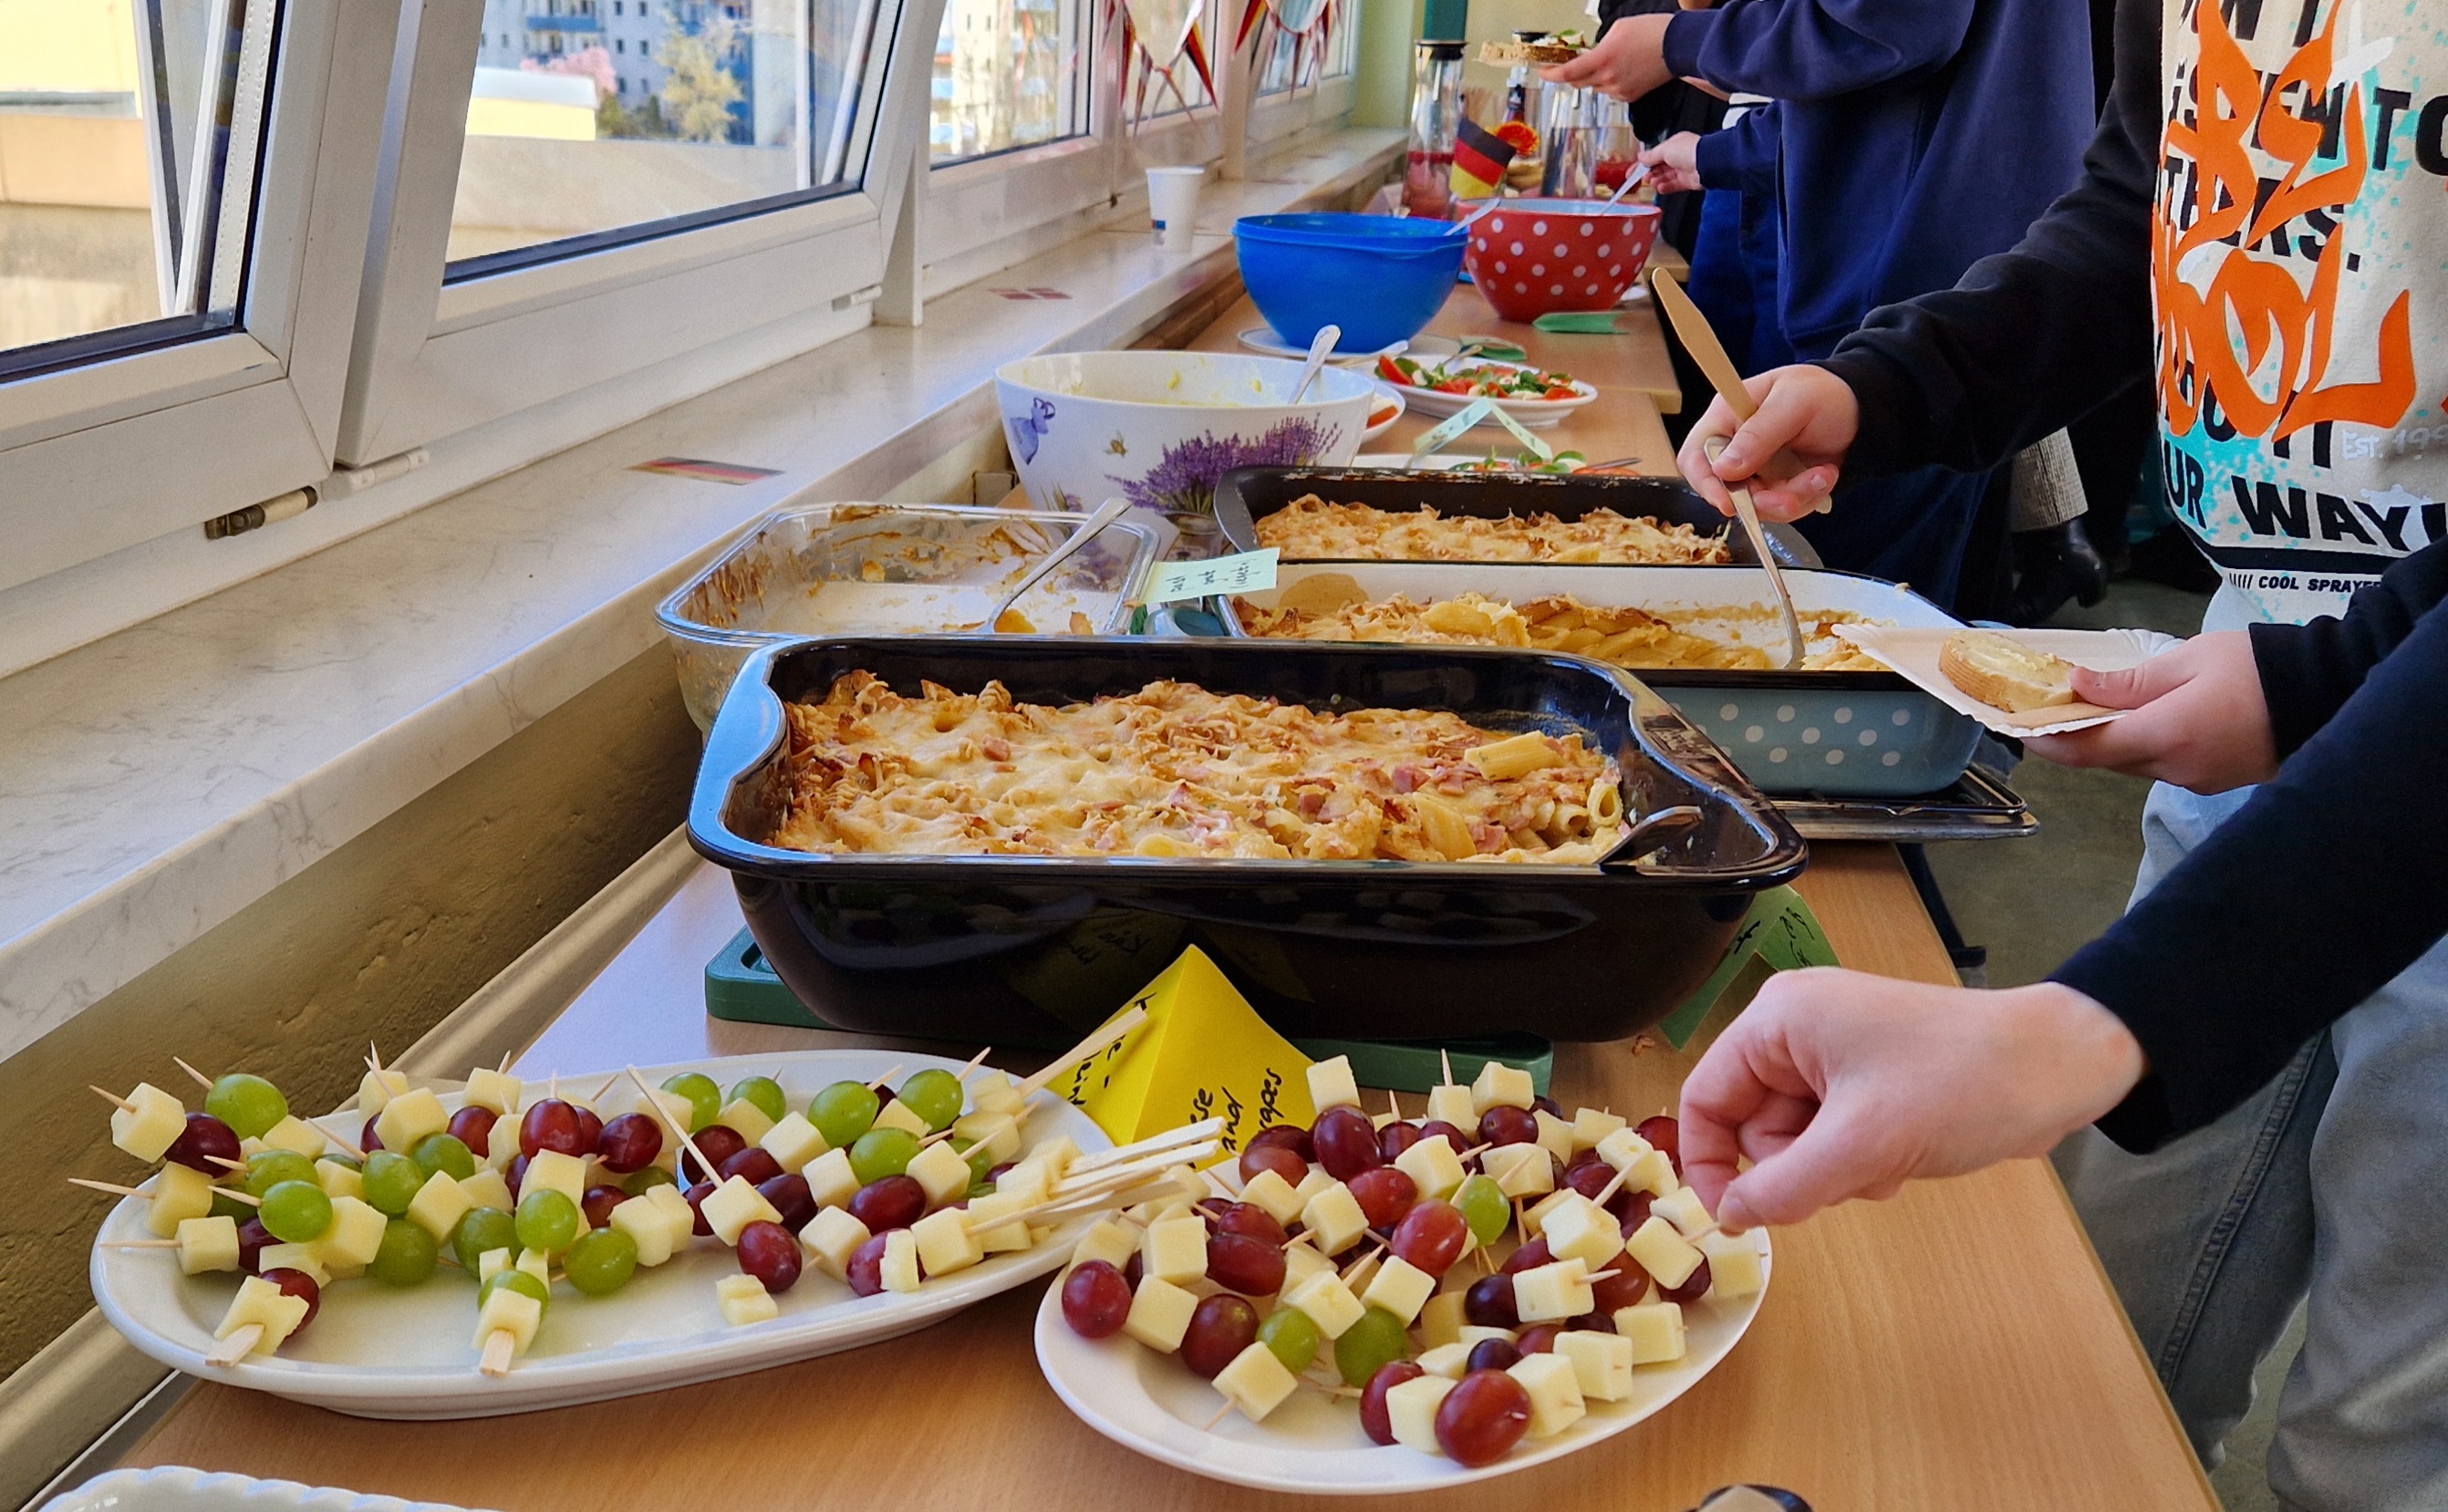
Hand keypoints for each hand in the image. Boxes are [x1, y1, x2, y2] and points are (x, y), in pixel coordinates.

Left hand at [1541, 14, 1673, 98]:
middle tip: (1577, 64)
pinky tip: (1624, 71)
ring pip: (1596, 87)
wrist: (1677, 45)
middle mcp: (1608, 78)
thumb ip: (1600, 45)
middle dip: (1574, 74)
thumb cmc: (1650, 31)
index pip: (1568, 73)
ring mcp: (1619, 90)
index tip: (1544, 72)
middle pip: (1579, 83)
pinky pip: (1611, 92)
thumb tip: (1593, 55)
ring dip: (1595, 78)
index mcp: (1602, 59)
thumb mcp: (1618, 29)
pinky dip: (1611, 83)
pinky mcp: (1630, 96)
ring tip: (1613, 62)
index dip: (1552, 75)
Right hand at [1640, 132, 1702, 194]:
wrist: (1707, 163)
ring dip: (1657, 180)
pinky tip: (1660, 188)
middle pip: (1660, 167)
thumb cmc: (1690, 150)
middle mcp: (1679, 156)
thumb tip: (1641, 157)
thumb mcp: (1664, 150)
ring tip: (1651, 182)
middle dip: (1650, 172)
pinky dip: (1666, 187)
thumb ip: (1651, 156)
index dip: (1643, 163)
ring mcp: (1684, 169)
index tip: (1634, 170)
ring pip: (1666, 177)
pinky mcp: (1688, 181)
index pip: (1655, 154)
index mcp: (1674, 145)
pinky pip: (1674, 185)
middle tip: (1642, 178)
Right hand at [1675, 365, 1855, 519]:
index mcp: (1726, 416)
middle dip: (1762, 500)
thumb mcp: (1793, 403)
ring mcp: (1756, 469)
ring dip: (1793, 498)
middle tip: (1792, 498)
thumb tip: (1723, 469)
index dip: (1705, 483)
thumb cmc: (1824, 392)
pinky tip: (1824, 475)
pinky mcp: (1776, 486)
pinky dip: (1807, 498)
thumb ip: (1758, 433)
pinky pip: (1782, 508)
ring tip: (1823, 475)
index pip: (1695, 456)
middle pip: (1726, 490)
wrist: (1860, 410)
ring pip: (1758, 505)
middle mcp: (1735, 446)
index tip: (1729, 503)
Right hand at [1679, 972, 2145, 1229]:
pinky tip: (1904, 1158)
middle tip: (1850, 1175)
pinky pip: (1832, 1137)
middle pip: (1752, 1125)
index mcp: (1779, 1020)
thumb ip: (1783, 1187)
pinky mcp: (1869, 1079)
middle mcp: (1797, 1029)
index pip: (1704, 1097)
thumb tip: (1729, 1218)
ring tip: (1889, 1162)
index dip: (1708, 1162)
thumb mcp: (1862, 1144)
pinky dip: (1861, 1161)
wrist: (2059, 1067)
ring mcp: (1835, 1054)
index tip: (1732, 1219)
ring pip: (1796, 1140)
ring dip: (1835, 1170)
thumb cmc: (1958, 1087)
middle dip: (1798, 1167)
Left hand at [2022, 631, 2277, 793]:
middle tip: (2048, 708)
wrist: (2328, 689)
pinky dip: (2143, 744)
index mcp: (2166, 736)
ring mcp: (2197, 780)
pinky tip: (2141, 719)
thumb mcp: (2189, 660)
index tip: (2014, 725)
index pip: (2086, 750)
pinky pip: (2163, 765)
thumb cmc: (2257, 666)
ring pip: (2134, 763)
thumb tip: (2076, 686)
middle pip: (2107, 759)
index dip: (2044, 740)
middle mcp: (2176, 769)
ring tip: (2092, 707)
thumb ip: (2129, 681)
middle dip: (2075, 737)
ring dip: (2111, 740)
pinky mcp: (2214, 780)